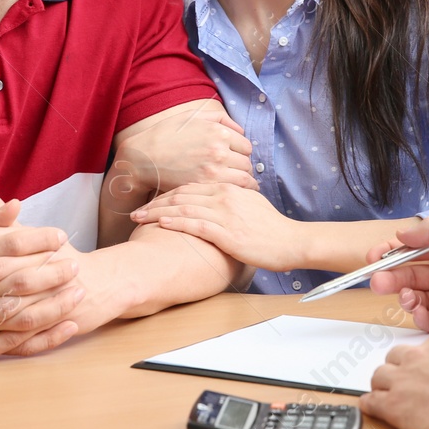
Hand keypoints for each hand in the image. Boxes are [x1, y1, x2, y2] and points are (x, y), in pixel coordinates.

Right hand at [111, 102, 255, 207]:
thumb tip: (240, 129)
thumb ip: (219, 119)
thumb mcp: (192, 117)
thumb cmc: (166, 135)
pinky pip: (232, 190)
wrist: (143, 158)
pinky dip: (234, 192)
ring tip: (235, 185)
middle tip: (235, 173)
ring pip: (244, 179)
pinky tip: (229, 193)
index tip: (235, 159)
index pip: (246, 146)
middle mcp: (219, 150)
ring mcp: (213, 170)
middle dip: (242, 168)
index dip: (241, 153)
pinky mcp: (204, 186)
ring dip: (242, 181)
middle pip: (247, 164)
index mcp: (218, 132)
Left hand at [129, 183, 300, 272]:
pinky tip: (161, 224)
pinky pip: (195, 224)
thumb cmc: (272, 229)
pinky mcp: (227, 232)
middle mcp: (224, 196)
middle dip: (155, 203)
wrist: (292, 241)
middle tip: (136, 211)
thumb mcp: (252, 205)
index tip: (150, 202)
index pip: (190, 187)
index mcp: (229, 188)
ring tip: (139, 218)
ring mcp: (225, 213)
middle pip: (181, 195)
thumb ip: (233, 200)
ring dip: (158, 212)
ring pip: (183, 208)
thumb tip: (218, 203)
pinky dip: (176, 222)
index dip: (166, 193)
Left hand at [360, 327, 428, 428]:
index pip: (423, 344)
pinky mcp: (393, 405)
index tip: (428, 368)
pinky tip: (374, 407)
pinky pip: (372, 401)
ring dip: (383, 384)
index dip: (424, 359)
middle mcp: (418, 356)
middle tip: (406, 381)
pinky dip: (371, 404)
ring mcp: (402, 379)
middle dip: (399, 368)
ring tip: (388, 394)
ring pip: (379, 375)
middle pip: (396, 357)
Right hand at [366, 216, 428, 338]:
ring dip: (406, 298)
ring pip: (418, 299)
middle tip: (378, 283)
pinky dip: (422, 317)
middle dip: (391, 279)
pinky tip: (420, 312)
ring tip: (406, 299)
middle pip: (411, 276)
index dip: (391, 253)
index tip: (373, 258)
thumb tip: (402, 233)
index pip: (412, 250)